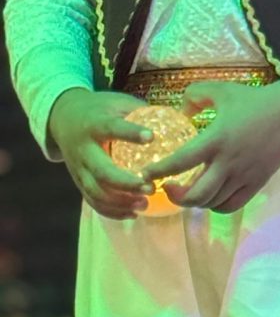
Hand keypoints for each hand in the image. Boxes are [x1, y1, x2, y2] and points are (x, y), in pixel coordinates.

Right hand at [47, 89, 151, 219]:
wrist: (62, 117)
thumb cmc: (99, 109)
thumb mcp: (117, 102)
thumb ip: (142, 112)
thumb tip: (179, 118)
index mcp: (95, 124)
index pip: (111, 128)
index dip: (130, 133)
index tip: (151, 137)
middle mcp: (84, 149)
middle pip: (102, 171)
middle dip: (126, 183)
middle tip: (151, 188)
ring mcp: (79, 168)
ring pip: (95, 191)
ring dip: (120, 202)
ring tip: (144, 204)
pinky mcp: (78, 182)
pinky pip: (92, 201)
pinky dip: (112, 211)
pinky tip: (133, 213)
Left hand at [145, 81, 279, 214]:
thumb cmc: (253, 100)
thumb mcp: (220, 91)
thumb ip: (193, 97)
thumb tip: (178, 113)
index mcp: (216, 139)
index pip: (180, 162)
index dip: (158, 171)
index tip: (144, 173)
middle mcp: (229, 162)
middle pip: (196, 194)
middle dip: (175, 196)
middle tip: (166, 186)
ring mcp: (243, 176)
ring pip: (212, 203)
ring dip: (193, 202)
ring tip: (185, 191)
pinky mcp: (255, 183)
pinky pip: (230, 205)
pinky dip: (215, 205)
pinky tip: (209, 196)